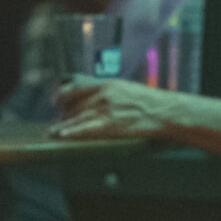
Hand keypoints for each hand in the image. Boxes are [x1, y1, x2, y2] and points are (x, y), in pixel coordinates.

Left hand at [51, 77, 184, 139]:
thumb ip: (109, 92)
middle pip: (74, 104)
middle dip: (64, 114)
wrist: (167, 111)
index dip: (63, 96)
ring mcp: (107, 110)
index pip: (77, 88)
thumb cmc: (151, 102)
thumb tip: (95, 98)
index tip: (56, 101)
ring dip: (63, 125)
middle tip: (57, 121)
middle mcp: (104, 95)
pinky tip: (63, 135)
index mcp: (107, 84)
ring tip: (54, 131)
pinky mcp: (111, 125)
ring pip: (77, 117)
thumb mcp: (127, 89)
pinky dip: (72, 132)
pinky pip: (86, 129)